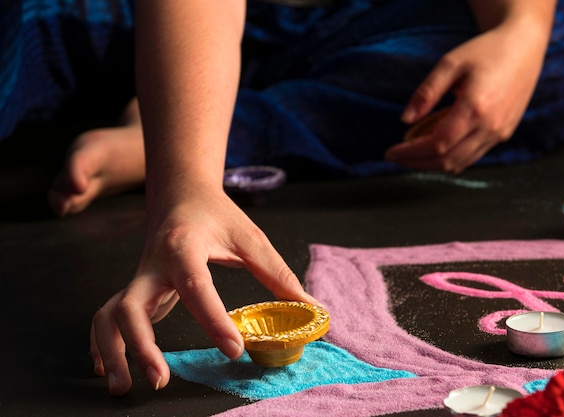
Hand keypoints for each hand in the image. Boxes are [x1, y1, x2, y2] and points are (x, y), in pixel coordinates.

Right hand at [90, 188, 317, 394]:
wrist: (181, 194)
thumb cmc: (217, 214)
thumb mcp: (251, 237)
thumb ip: (278, 274)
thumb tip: (310, 308)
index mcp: (184, 248)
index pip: (196, 286)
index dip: (212, 320)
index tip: (233, 349)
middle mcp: (154, 265)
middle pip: (130, 306)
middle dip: (140, 346)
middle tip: (161, 380)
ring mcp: (139, 278)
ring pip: (108, 316)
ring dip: (112, 351)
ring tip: (123, 387)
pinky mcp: (136, 288)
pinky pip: (107, 317)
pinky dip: (102, 344)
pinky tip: (108, 368)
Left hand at [385, 22, 546, 172]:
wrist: (524, 47)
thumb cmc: (486, 51)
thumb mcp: (450, 63)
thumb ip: (426, 92)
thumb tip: (405, 119)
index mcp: (476, 107)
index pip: (437, 144)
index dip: (410, 153)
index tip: (391, 153)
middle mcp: (490, 126)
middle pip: (447, 160)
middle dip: (417, 163)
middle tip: (396, 157)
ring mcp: (500, 133)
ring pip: (460, 163)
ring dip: (432, 164)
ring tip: (411, 155)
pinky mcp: (504, 134)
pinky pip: (472, 156)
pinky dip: (450, 158)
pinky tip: (434, 149)